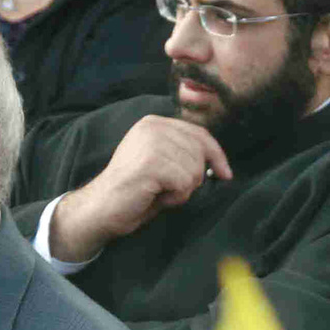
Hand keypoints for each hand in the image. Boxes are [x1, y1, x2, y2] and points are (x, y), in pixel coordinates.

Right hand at [49, 115, 231, 261]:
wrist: (103, 207)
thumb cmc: (135, 191)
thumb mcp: (162, 164)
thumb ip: (183, 154)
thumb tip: (218, 163)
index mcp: (154, 123)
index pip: (200, 133)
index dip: (217, 155)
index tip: (226, 174)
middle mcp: (153, 127)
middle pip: (200, 153)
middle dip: (193, 178)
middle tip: (169, 188)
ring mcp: (152, 143)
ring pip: (195, 170)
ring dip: (182, 189)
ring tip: (159, 192)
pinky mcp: (152, 162)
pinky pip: (185, 183)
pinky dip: (175, 197)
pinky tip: (156, 196)